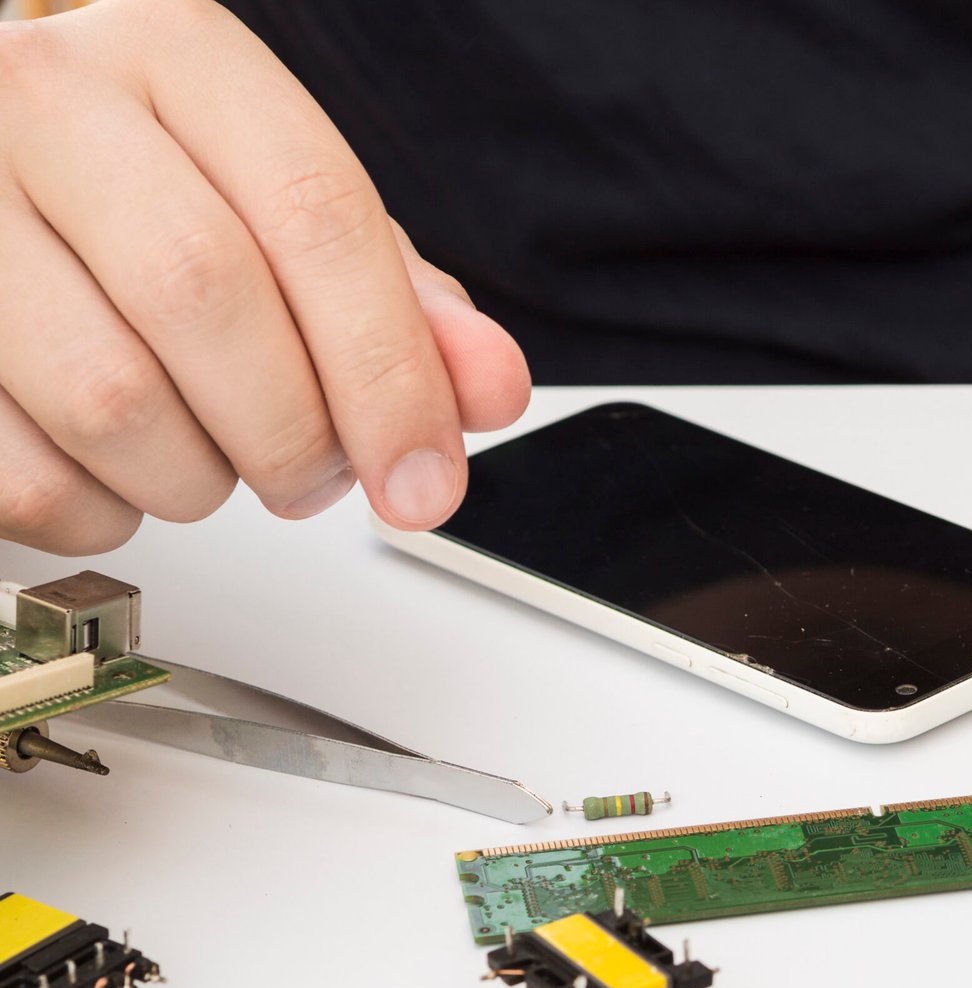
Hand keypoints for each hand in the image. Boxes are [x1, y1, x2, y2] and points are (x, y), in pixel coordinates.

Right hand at [0, 0, 529, 553]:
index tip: (425, 476)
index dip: (390, 374)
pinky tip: (124, 469)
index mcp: (176, 55)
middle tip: (314, 473)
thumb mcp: (293, 220)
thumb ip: (398, 300)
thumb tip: (488, 384)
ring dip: (195, 478)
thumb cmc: (159, 203)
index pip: (316, 216)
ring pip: (108, 399)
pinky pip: (27, 475)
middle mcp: (47, 100)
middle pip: (207, 298)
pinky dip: (102, 511)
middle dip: (294, 432)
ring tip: (213, 456)